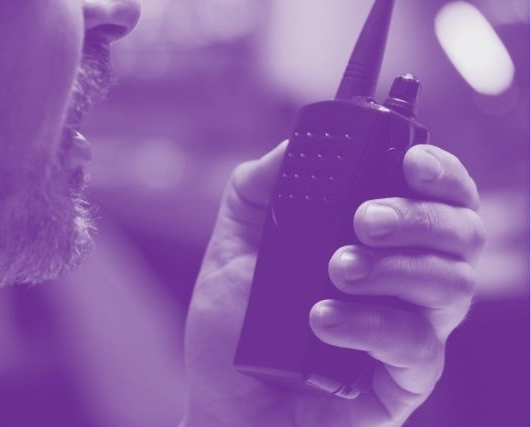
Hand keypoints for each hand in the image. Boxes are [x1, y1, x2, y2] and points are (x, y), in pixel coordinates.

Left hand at [183, 142, 484, 426]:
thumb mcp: (235, 244)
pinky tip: (323, 320)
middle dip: (419, 217)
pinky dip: (374, 324)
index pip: (435, 196)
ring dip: (395, 269)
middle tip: (364, 221)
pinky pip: (419, 346)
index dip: (439, 173)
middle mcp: (404, 280)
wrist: (223, 400)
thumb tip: (291, 146)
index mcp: (377, 242)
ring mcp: (408, 329)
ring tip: (336, 270)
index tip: (411, 162)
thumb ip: (258, 189)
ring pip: (452, 285)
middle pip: (460, 233)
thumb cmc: (232, 326)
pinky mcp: (403, 379)